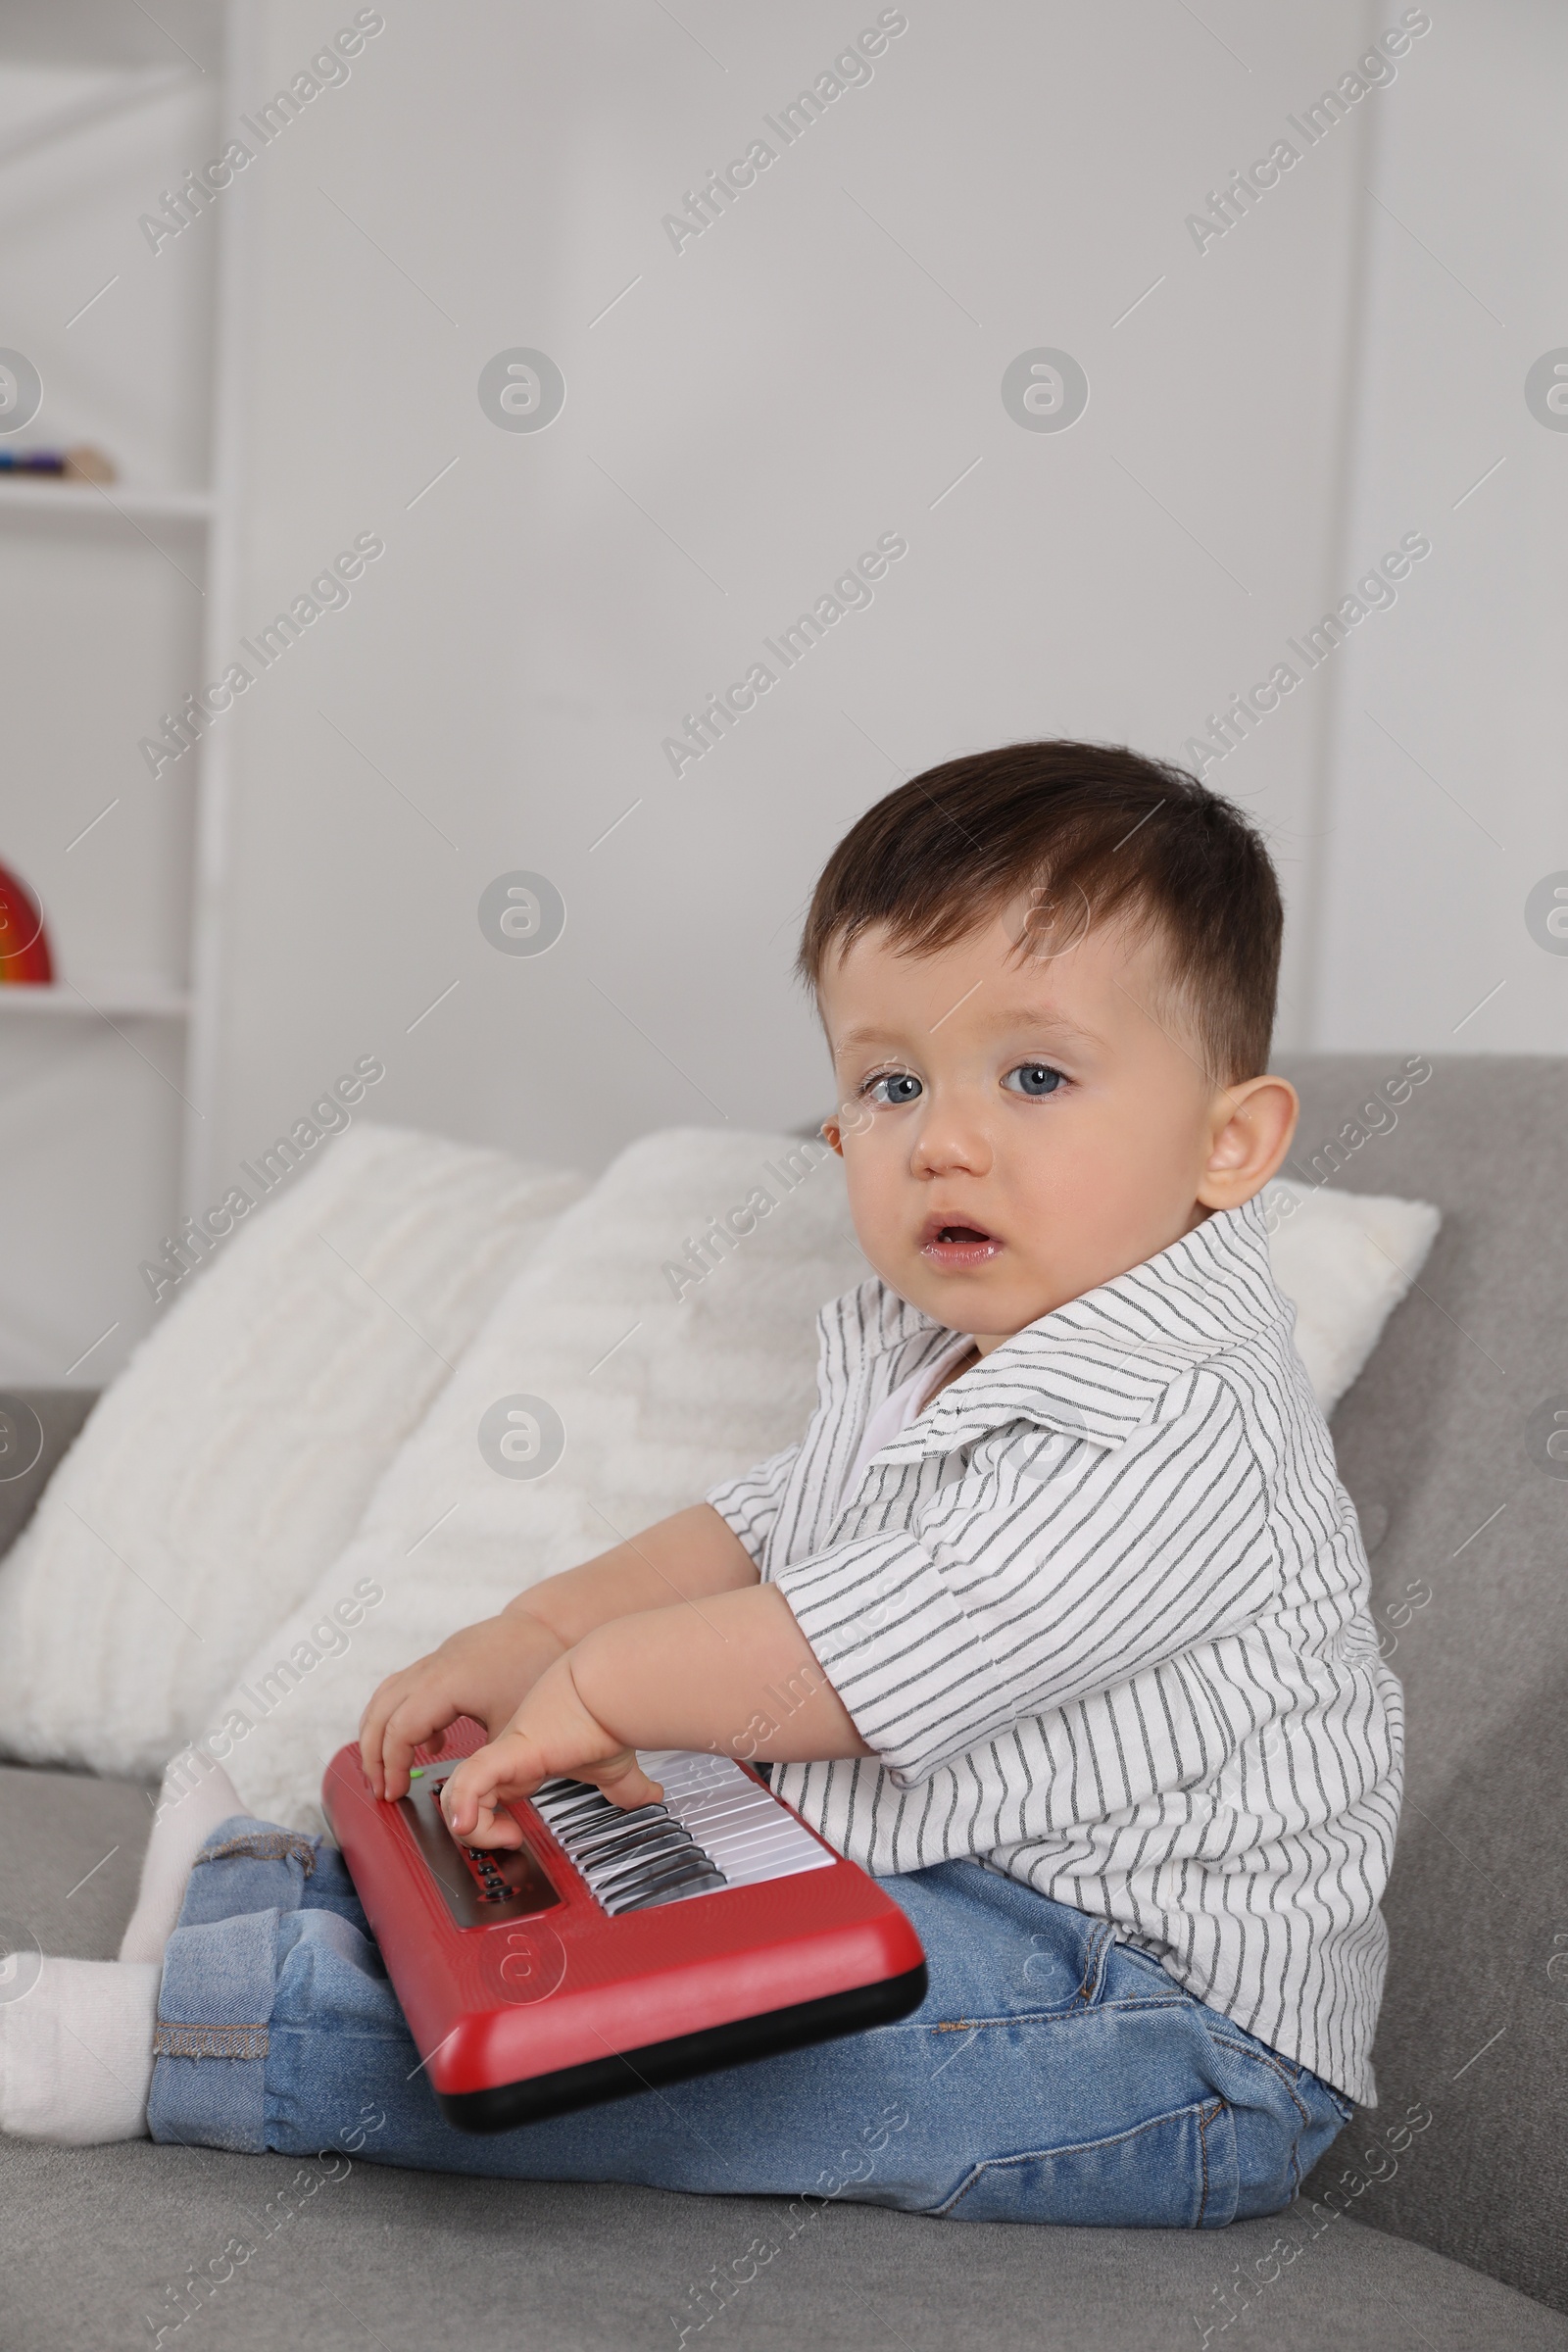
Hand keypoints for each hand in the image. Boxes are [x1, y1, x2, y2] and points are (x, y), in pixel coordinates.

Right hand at [358, 1611, 565, 1799]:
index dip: (391, 1766)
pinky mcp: (443, 1659)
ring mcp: (434, 1660)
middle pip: (380, 1712)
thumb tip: (469, 1800)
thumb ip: (486, 1766)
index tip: (395, 1793)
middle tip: (381, 1789)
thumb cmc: (538, 1666)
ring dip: (379, 1735)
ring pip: (385, 1697)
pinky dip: (400, 1717)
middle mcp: (432, 1668)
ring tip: (388, 1772)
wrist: (553, 1623)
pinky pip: (404, 1689)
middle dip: (374, 1755)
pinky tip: (431, 1743)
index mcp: (444, 1684)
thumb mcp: (516, 1727)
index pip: (399, 1730)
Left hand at [438, 1653, 664, 1845]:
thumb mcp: (614, 1769)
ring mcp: (504, 1755)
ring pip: (456, 1791)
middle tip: (507, 1840)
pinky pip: (471, 1781)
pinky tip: (469, 1824)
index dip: (484, 1824)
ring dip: (467, 1824)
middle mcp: (507, 1761)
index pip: (482, 1796)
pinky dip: (463, 1805)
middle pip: (457, 1795)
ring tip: (501, 1837)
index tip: (514, 1837)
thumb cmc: (609, 1720)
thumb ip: (627, 1788)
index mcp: (522, 1766)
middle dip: (470, 1829)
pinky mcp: (510, 1751)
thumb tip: (654, 1796)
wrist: (611, 1692)